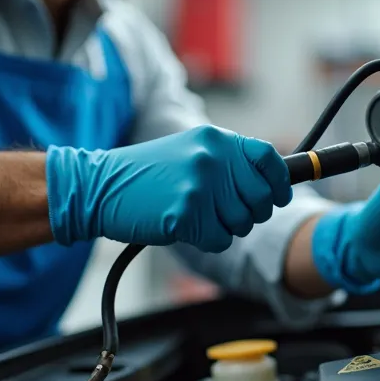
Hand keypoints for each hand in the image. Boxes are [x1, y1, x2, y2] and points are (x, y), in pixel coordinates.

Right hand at [46, 125, 292, 252]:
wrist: (99, 186)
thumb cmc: (146, 175)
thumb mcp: (190, 151)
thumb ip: (228, 161)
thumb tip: (276, 179)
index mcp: (216, 139)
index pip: (269, 159)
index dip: (280, 183)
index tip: (280, 197)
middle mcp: (212, 158)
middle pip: (261, 199)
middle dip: (250, 213)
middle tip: (223, 213)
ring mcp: (200, 186)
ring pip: (243, 223)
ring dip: (225, 227)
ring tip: (196, 215)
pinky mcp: (186, 215)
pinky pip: (220, 240)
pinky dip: (207, 241)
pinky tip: (183, 227)